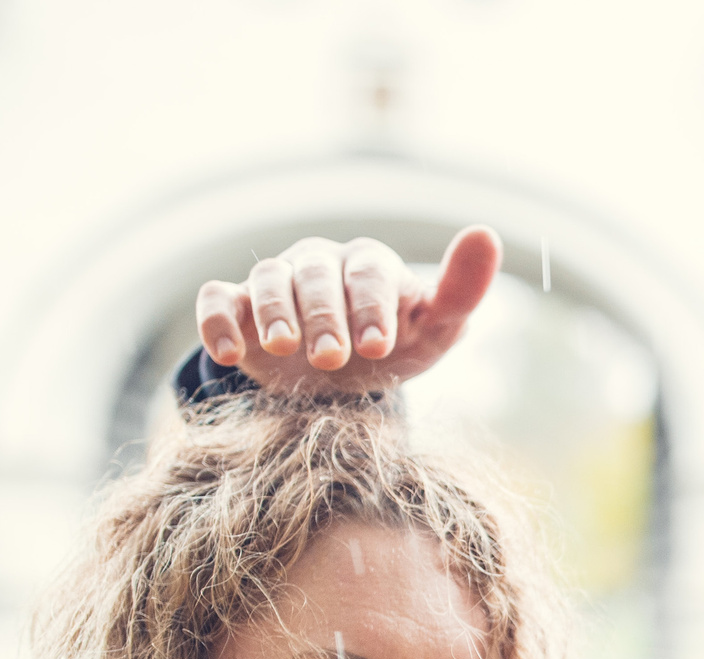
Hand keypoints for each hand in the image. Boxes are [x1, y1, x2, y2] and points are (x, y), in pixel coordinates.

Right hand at [196, 223, 500, 394]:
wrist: (342, 381)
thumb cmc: (396, 346)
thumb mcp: (435, 328)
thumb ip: (460, 289)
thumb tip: (486, 232)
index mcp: (369, 264)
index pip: (368, 274)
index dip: (371, 306)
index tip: (377, 345)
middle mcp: (320, 264)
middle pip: (316, 277)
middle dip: (323, 316)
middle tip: (332, 358)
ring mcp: (276, 283)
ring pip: (267, 280)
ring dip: (273, 313)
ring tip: (284, 348)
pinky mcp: (237, 308)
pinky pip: (218, 299)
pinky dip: (218, 320)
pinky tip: (230, 353)